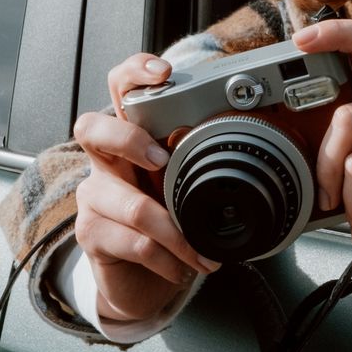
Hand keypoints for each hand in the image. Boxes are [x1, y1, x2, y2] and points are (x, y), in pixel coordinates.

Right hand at [73, 54, 219, 323]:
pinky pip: (135, 243)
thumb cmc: (165, 223)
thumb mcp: (185, 186)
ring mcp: (94, 197)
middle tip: (162, 162)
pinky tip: (182, 268)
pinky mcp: (90, 233)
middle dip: (130, 141)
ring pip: (131, 206)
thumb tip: (261, 141)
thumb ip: (204, 161)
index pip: (120, 88)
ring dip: (177, 235)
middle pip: (92, 128)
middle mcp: (106, 162)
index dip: (136, 72)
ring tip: (201, 253)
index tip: (164, 72)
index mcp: (132, 138)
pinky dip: (168, 260)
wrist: (139, 278)